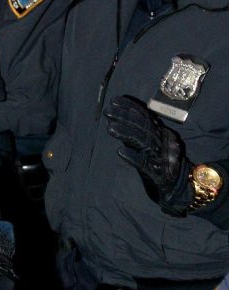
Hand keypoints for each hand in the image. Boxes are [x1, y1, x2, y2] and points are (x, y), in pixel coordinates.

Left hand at [105, 95, 191, 214]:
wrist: (181, 188)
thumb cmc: (162, 165)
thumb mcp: (152, 146)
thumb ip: (139, 133)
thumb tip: (119, 118)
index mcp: (162, 135)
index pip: (146, 118)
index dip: (131, 108)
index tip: (115, 100)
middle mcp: (164, 143)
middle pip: (144, 127)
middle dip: (126, 117)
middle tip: (108, 110)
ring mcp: (162, 158)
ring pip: (145, 143)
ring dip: (127, 134)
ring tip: (110, 128)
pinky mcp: (159, 174)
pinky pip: (146, 165)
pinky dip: (134, 158)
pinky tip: (121, 152)